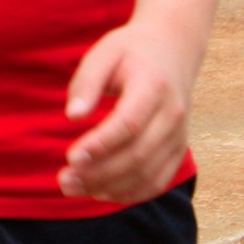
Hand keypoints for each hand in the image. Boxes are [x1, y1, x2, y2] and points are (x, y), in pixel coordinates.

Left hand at [59, 22, 196, 204]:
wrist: (173, 50)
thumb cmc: (130, 51)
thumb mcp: (104, 53)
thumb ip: (87, 82)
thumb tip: (72, 116)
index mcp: (154, 86)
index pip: (129, 124)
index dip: (100, 144)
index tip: (70, 157)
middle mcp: (172, 114)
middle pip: (138, 154)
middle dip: (99, 173)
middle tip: (64, 180)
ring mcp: (179, 135)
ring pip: (148, 174)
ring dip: (110, 188)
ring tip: (73, 188)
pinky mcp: (178, 150)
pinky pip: (157, 181)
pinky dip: (130, 193)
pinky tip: (100, 192)